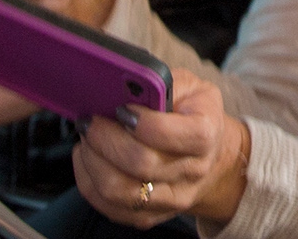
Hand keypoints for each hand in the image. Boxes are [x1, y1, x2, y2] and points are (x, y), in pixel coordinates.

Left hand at [72, 71, 249, 228]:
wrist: (210, 156)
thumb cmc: (193, 113)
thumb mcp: (189, 86)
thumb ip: (161, 81)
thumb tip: (122, 81)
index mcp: (206, 134)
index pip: (171, 134)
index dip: (141, 122)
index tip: (121, 108)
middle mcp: (192, 172)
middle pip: (140, 164)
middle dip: (105, 139)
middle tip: (89, 121)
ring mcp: (172, 199)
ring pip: (120, 191)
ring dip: (92, 162)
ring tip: (87, 139)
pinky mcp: (149, 216)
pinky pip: (109, 207)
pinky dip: (89, 181)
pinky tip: (88, 159)